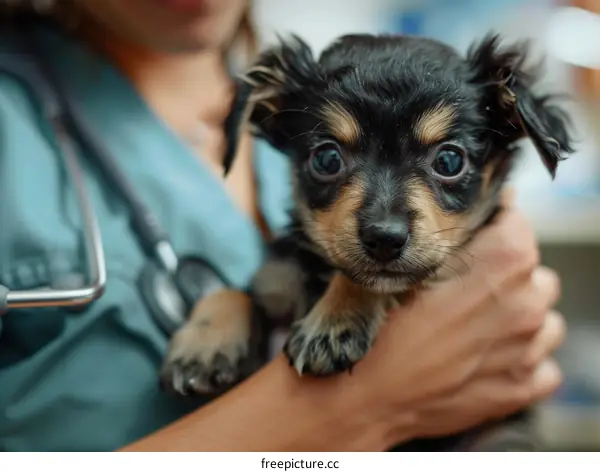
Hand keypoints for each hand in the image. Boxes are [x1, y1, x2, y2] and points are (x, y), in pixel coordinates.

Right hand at [347, 189, 564, 446]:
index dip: (492, 225)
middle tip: (464, 287)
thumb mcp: (400, 264)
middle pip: (534, 273)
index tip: (475, 234)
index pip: (516, 223)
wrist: (364, 395)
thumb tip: (456, 225)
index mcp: (502, 262)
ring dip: (518, 317)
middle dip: (504, 274)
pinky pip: (542, 364)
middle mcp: (525, 304)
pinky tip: (485, 359)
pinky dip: (520, 360)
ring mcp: (527, 350)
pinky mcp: (521, 389)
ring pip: (544, 319)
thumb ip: (440, 240)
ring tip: (476, 326)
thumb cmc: (374, 326)